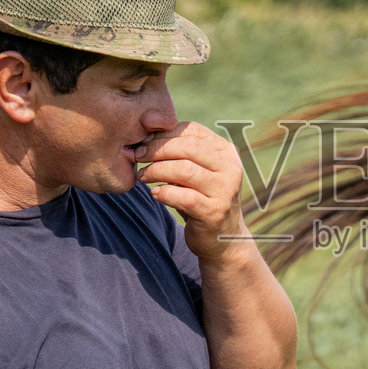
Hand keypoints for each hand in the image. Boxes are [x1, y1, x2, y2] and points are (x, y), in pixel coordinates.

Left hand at [136, 122, 248, 260]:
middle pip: (188, 147)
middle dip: (157, 149)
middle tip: (137, 156)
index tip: (142, 141)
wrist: (222, 238)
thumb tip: (144, 135)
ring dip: (156, 171)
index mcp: (225, 151)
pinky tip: (155, 194)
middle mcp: (229, 168)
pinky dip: (164, 193)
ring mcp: (224, 190)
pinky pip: (183, 197)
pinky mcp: (214, 212)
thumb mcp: (197, 170)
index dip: (163, 133)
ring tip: (143, 176)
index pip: (192, 130)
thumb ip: (180, 152)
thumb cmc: (202, 197)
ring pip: (184, 170)